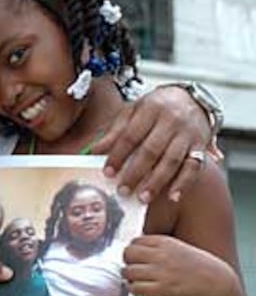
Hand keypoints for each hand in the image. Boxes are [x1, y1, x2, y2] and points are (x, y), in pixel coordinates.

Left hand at [92, 85, 209, 202]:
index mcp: (150, 109)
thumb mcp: (132, 111)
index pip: (131, 136)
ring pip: (172, 160)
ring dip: (157, 182)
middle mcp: (171, 120)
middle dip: (135, 173)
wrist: (192, 98)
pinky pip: (194, 166)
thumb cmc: (155, 107)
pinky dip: (183, 183)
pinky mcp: (202, 145)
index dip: (118, 155)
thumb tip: (94, 150)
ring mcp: (188, 133)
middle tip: (122, 190)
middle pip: (151, 150)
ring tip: (143, 197)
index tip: (108, 172)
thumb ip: (115, 131)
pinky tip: (172, 196)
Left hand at [123, 235, 238, 295]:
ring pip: (128, 271)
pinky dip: (133, 289)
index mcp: (165, 242)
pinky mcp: (163, 289)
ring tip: (134, 280)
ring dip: (128, 277)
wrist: (218, 282)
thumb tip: (134, 251)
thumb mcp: (178, 247)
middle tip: (132, 268)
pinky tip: (139, 289)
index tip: (136, 258)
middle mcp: (161, 255)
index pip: (135, 241)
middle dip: (127, 262)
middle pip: (128, 253)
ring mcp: (162, 272)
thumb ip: (158, 247)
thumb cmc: (197, 265)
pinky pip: (136, 287)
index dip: (133, 250)